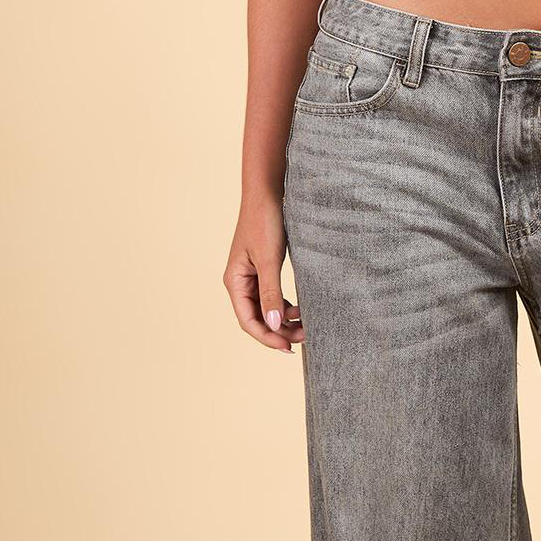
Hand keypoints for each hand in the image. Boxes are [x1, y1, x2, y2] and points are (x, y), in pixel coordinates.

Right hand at [226, 196, 303, 353]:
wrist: (268, 192)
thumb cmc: (265, 222)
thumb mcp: (269, 260)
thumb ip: (271, 293)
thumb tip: (274, 325)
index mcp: (234, 282)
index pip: (248, 321)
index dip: (268, 337)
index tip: (289, 347)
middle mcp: (240, 282)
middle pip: (257, 319)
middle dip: (279, 331)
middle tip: (306, 338)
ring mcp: (251, 277)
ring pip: (266, 309)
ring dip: (284, 320)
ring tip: (306, 325)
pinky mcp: (263, 270)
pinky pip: (272, 297)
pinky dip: (286, 306)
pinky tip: (301, 309)